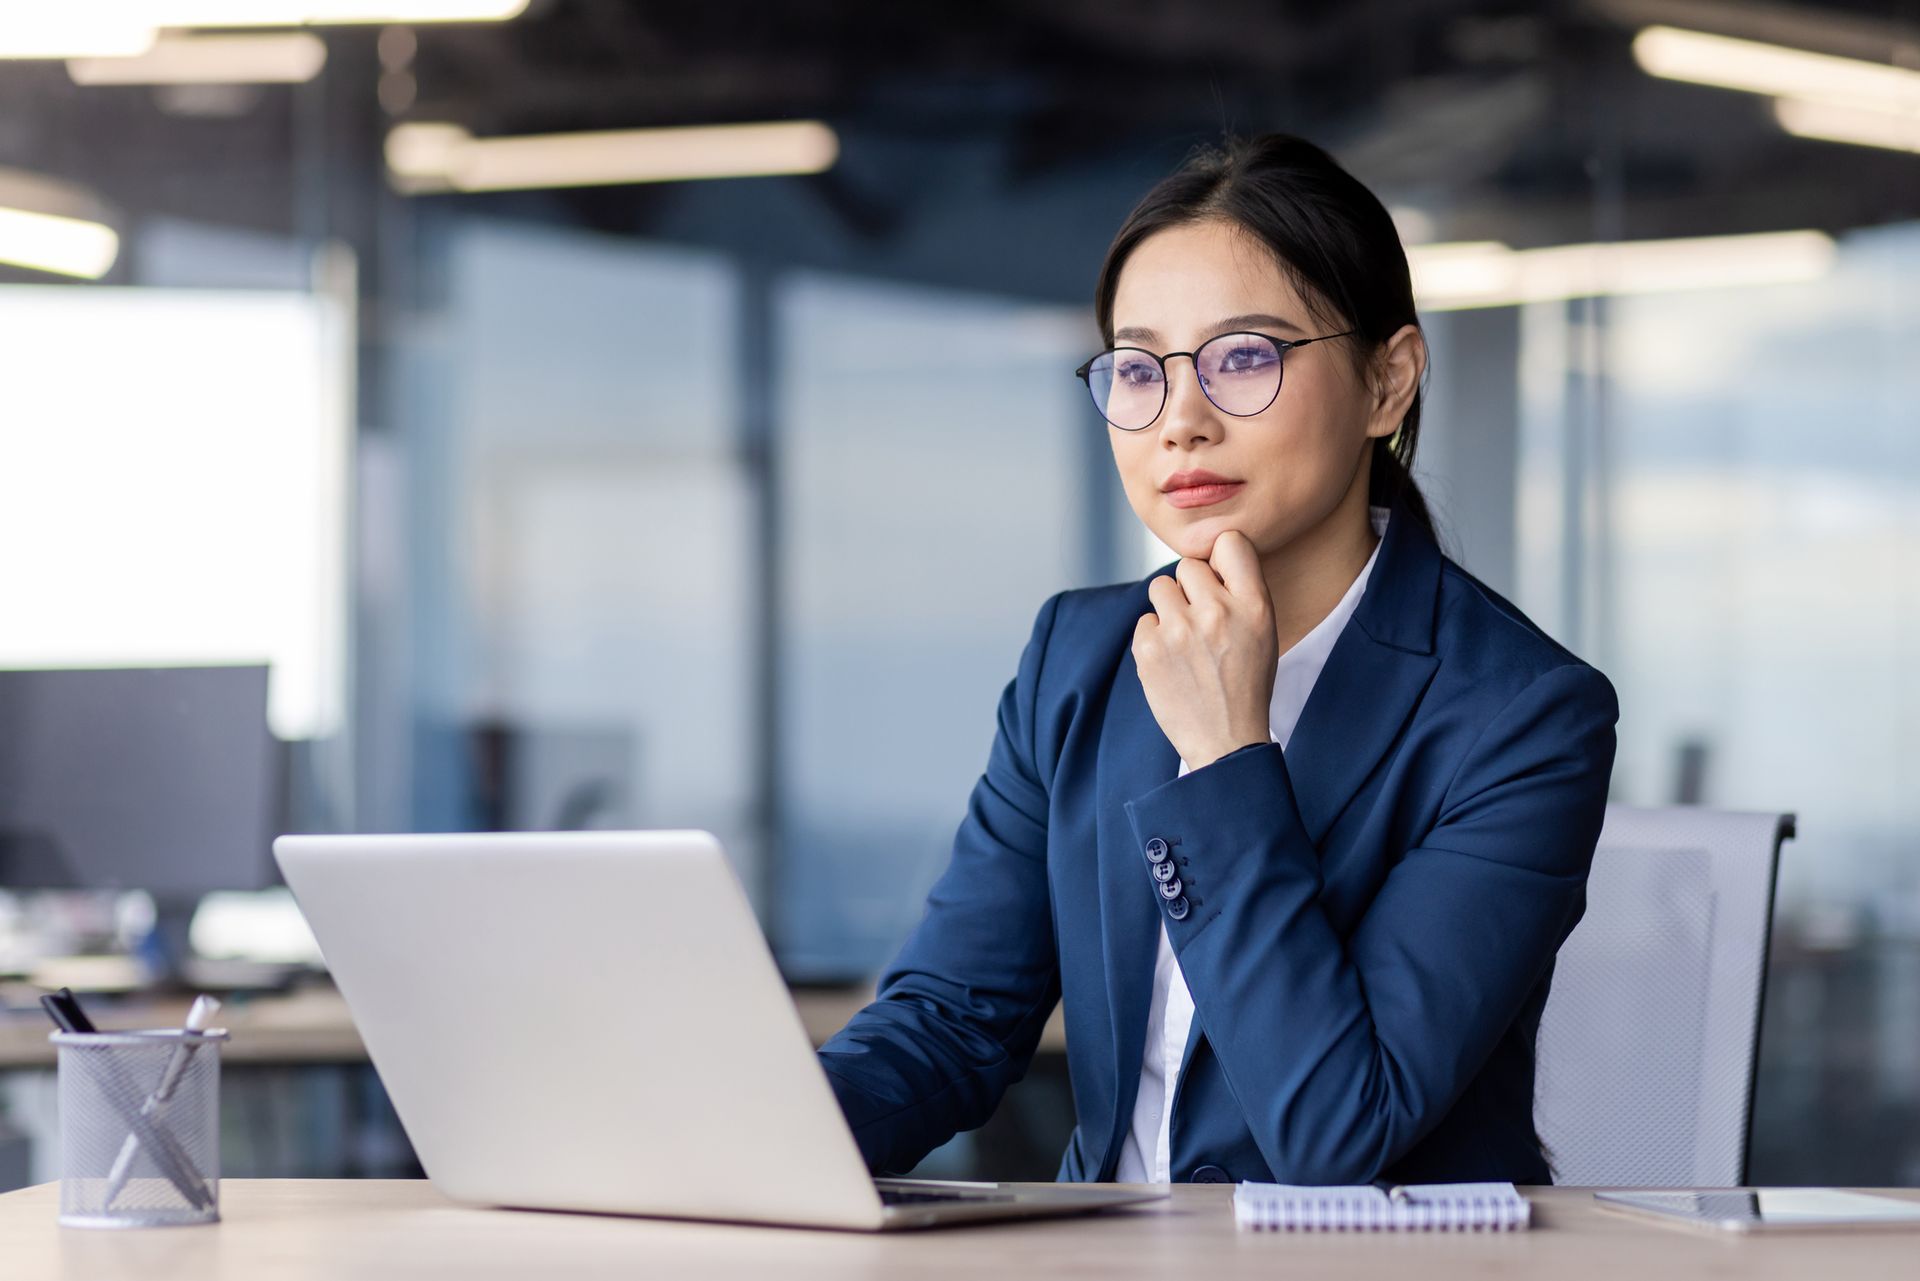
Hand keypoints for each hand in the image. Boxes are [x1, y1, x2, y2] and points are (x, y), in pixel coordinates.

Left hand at [1132, 530, 1277, 769]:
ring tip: (1186, 641)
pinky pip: (1144, 620)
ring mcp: (1180, 630)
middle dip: (1191, 589)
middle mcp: (1217, 611)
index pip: (1230, 542)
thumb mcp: (1264, 632)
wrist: (1225, 740)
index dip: (1220, 558)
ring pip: (1160, 588)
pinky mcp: (1149, 650)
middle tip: (1202, 623)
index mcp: (1255, 605)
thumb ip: (1241, 591)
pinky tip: (1172, 662)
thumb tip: (1208, 556)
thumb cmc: (1246, 683)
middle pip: (1188, 565)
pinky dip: (1154, 638)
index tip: (1219, 580)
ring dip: (1169, 609)